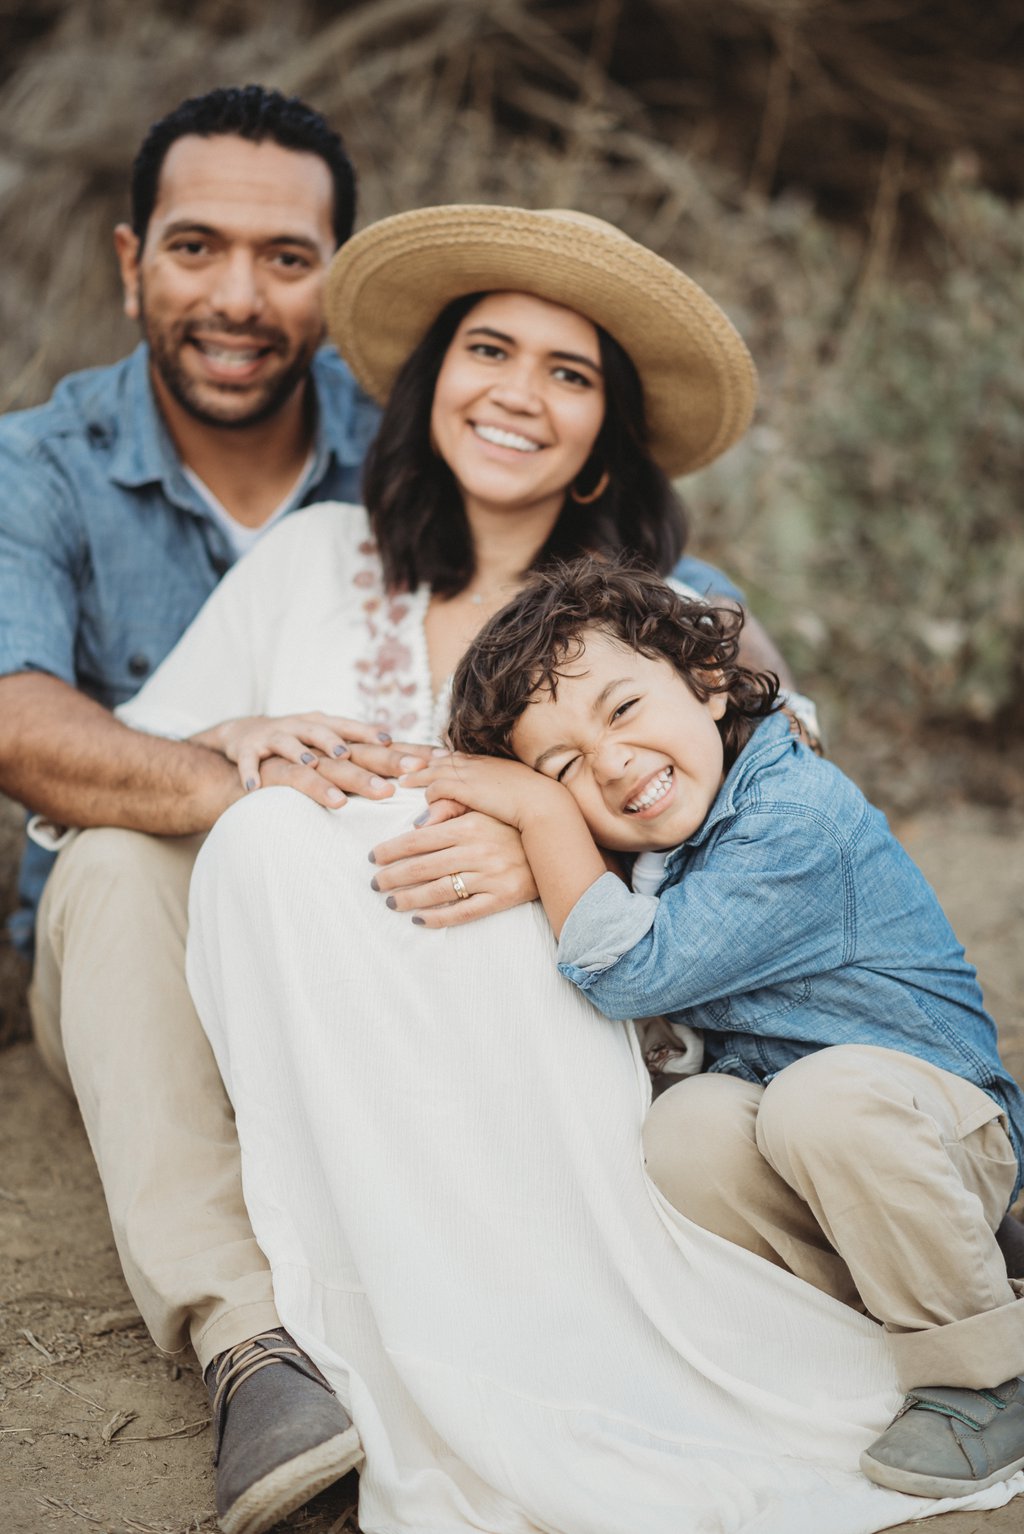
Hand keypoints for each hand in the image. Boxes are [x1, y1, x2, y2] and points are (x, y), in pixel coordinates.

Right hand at [193, 713, 432, 801]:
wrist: (246, 734)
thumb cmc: (302, 747)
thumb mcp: (335, 748)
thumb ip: (371, 757)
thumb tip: (424, 767)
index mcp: (335, 729)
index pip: (375, 741)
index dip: (403, 751)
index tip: (432, 763)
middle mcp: (310, 729)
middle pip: (345, 748)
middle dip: (368, 766)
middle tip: (392, 789)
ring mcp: (280, 737)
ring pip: (298, 749)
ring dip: (311, 760)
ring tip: (325, 777)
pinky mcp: (250, 749)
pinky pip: (249, 761)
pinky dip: (250, 773)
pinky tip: (255, 787)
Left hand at [370, 808, 538, 926]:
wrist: (556, 843)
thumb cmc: (512, 824)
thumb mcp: (483, 808)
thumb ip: (449, 811)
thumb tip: (416, 823)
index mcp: (470, 825)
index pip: (419, 840)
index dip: (392, 850)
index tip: (373, 857)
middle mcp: (478, 851)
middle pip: (423, 867)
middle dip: (393, 877)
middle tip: (374, 883)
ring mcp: (490, 876)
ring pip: (439, 891)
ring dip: (409, 898)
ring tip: (391, 902)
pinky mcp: (501, 898)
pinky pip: (463, 913)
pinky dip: (438, 918)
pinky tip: (419, 919)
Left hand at [400, 751, 562, 831]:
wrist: (544, 804)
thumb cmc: (537, 802)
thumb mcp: (512, 793)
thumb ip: (493, 794)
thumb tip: (480, 800)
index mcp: (489, 762)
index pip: (457, 756)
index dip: (438, 757)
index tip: (425, 757)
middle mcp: (476, 764)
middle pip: (440, 758)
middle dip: (419, 761)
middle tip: (403, 762)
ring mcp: (470, 774)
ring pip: (434, 770)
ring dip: (417, 776)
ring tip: (404, 780)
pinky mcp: (466, 787)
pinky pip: (438, 786)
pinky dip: (427, 792)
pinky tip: (420, 800)